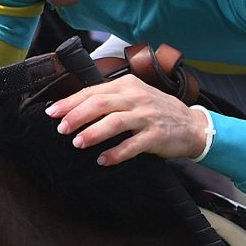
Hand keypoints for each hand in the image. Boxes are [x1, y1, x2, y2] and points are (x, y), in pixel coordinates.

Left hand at [46, 74, 210, 164]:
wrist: (192, 125)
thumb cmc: (158, 111)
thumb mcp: (135, 96)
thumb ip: (111, 99)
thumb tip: (76, 108)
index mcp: (127, 85)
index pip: (93, 91)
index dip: (71, 102)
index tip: (53, 112)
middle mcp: (136, 98)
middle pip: (100, 104)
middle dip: (77, 116)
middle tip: (62, 129)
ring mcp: (147, 116)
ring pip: (115, 122)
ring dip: (93, 133)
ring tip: (78, 143)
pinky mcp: (156, 136)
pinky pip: (133, 145)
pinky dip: (116, 153)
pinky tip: (104, 160)